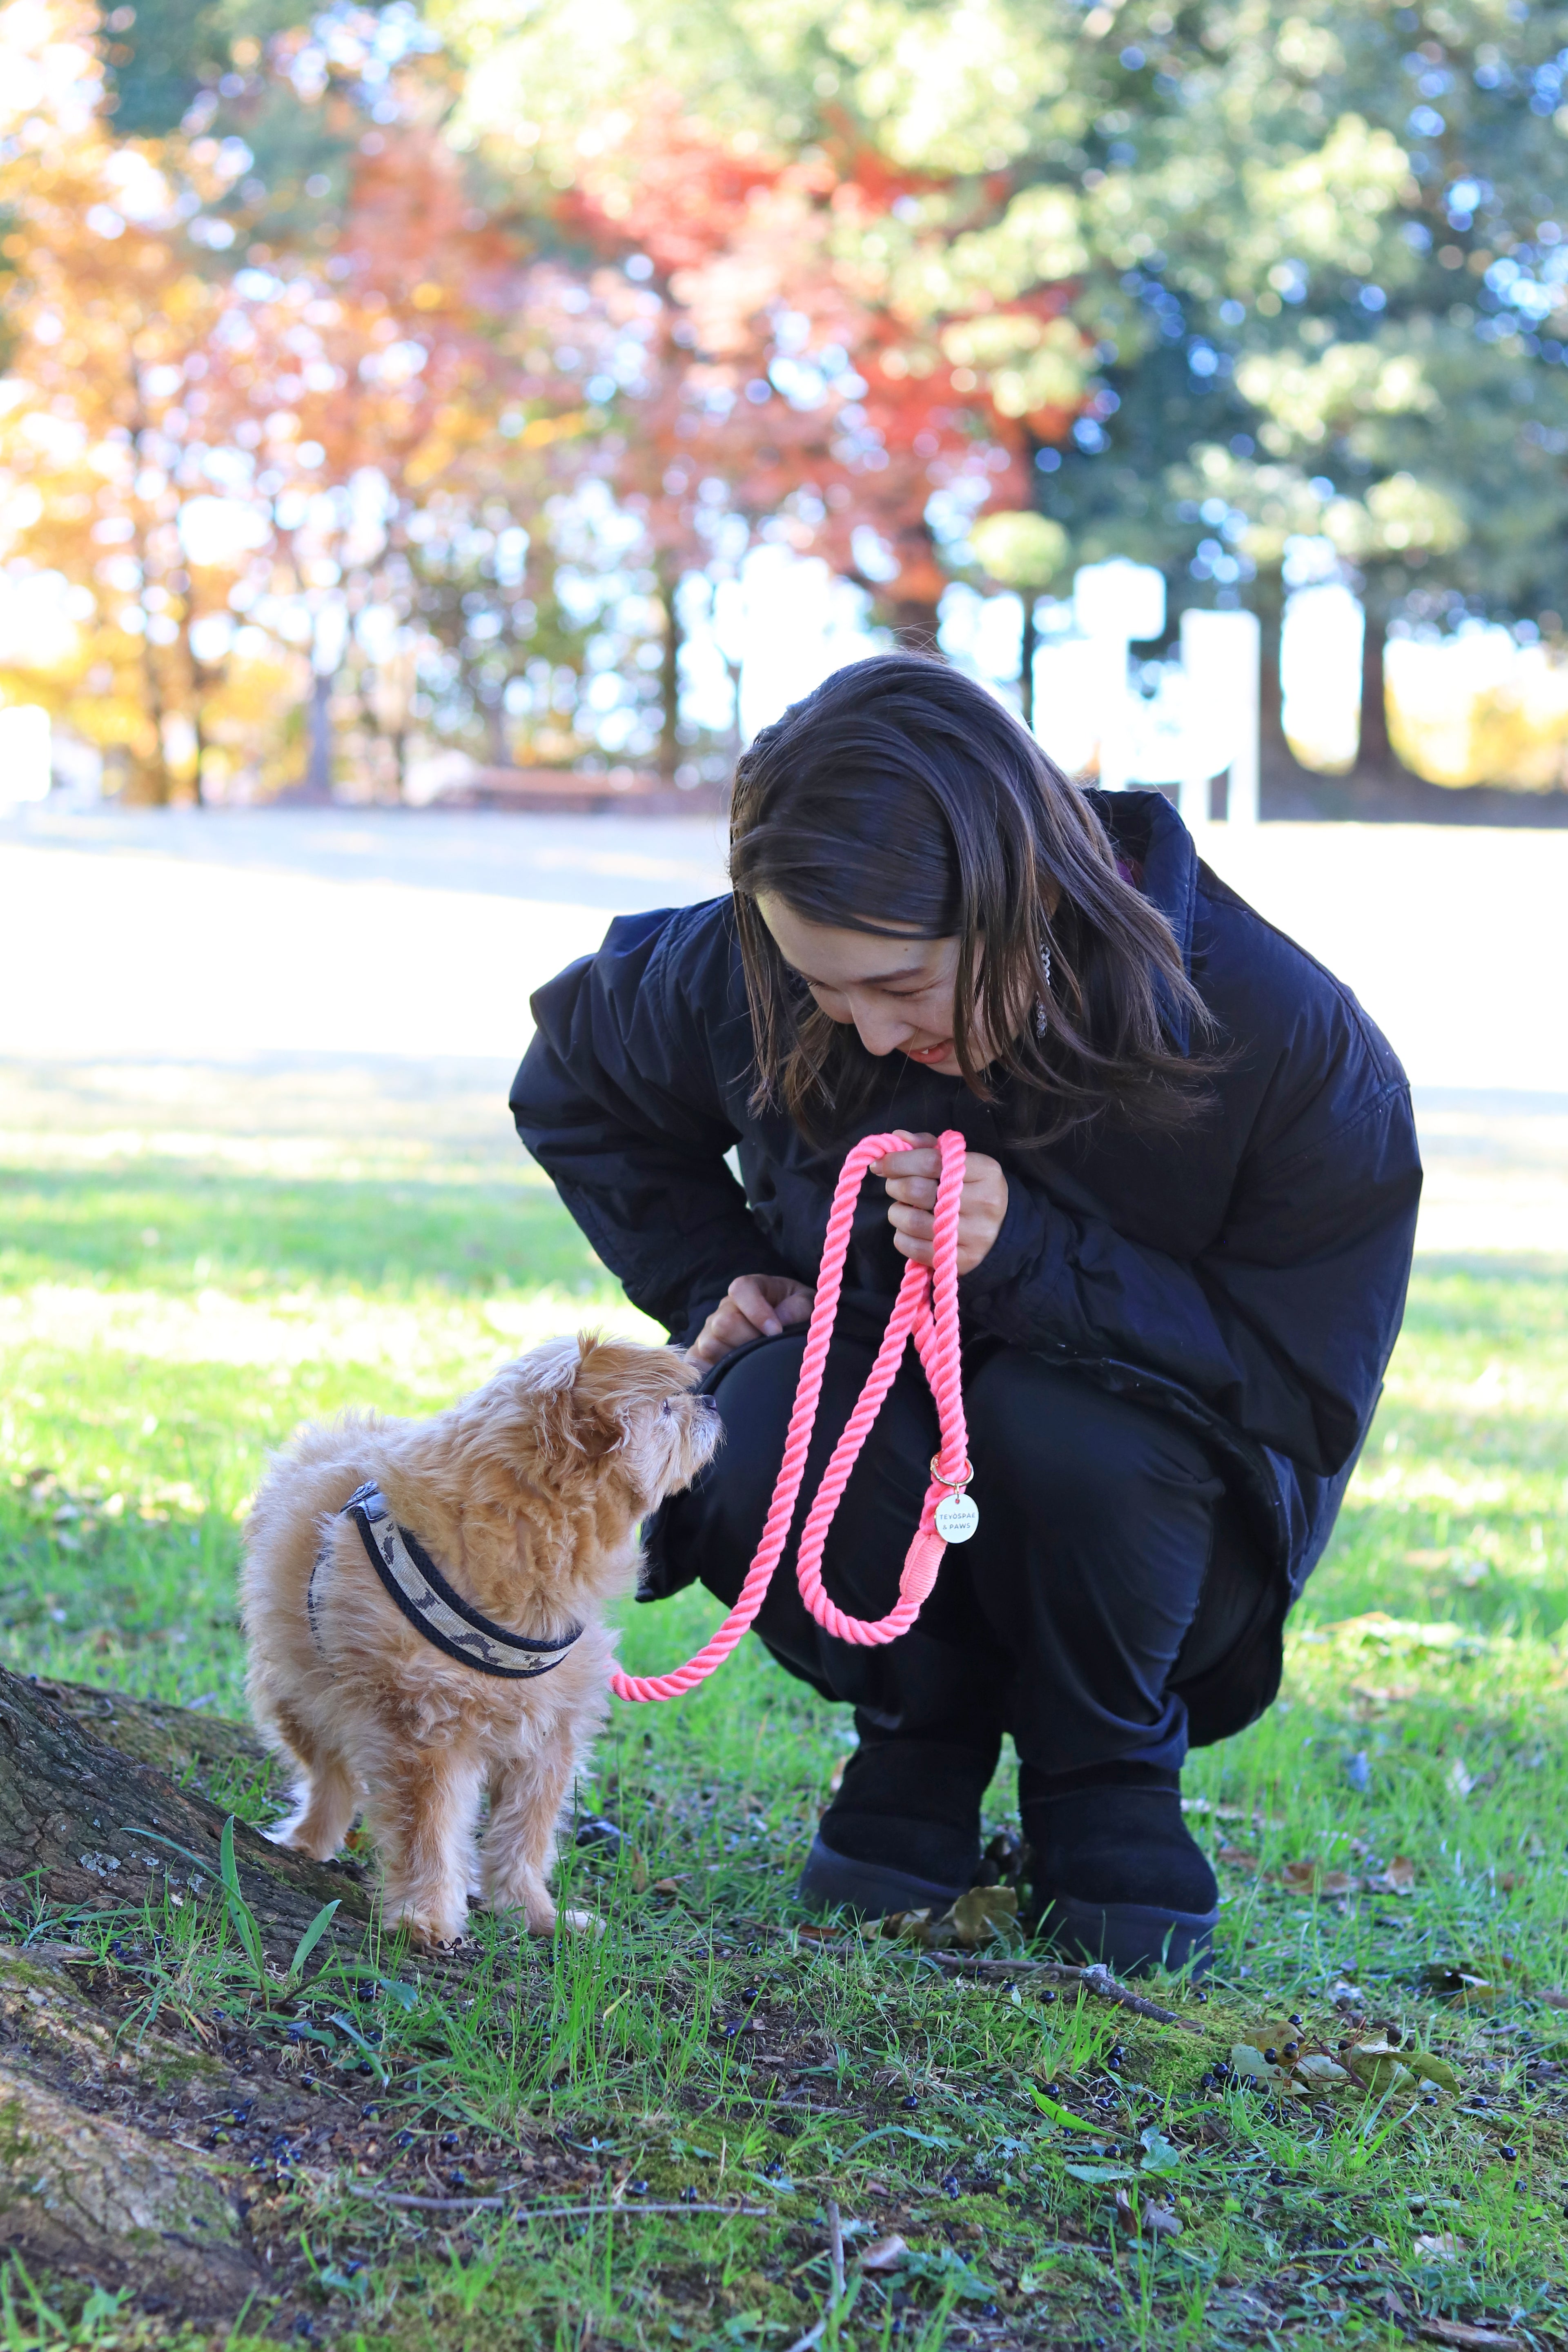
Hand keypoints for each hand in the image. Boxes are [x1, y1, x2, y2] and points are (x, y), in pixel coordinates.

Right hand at [687, 1273, 815, 1372]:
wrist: (788, 1330)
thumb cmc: (796, 1314)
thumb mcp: (806, 1304)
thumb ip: (798, 1307)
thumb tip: (781, 1321)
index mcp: (749, 1289)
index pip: (741, 1290)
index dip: (757, 1312)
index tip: (776, 1331)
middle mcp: (725, 1308)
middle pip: (723, 1323)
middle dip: (748, 1341)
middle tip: (766, 1352)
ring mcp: (710, 1331)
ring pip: (709, 1345)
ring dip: (734, 1359)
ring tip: (753, 1365)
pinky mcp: (701, 1353)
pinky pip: (695, 1362)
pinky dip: (709, 1371)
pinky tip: (730, 1377)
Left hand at [872, 1133, 1008, 1276]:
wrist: (1002, 1229)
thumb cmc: (972, 1188)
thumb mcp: (959, 1162)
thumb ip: (928, 1147)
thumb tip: (897, 1137)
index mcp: (985, 1171)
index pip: (931, 1162)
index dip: (898, 1161)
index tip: (881, 1163)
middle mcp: (984, 1203)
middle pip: (917, 1190)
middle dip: (895, 1185)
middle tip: (895, 1185)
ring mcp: (974, 1235)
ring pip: (911, 1221)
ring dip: (896, 1212)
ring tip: (903, 1208)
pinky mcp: (962, 1261)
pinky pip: (913, 1248)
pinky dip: (902, 1236)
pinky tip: (909, 1229)